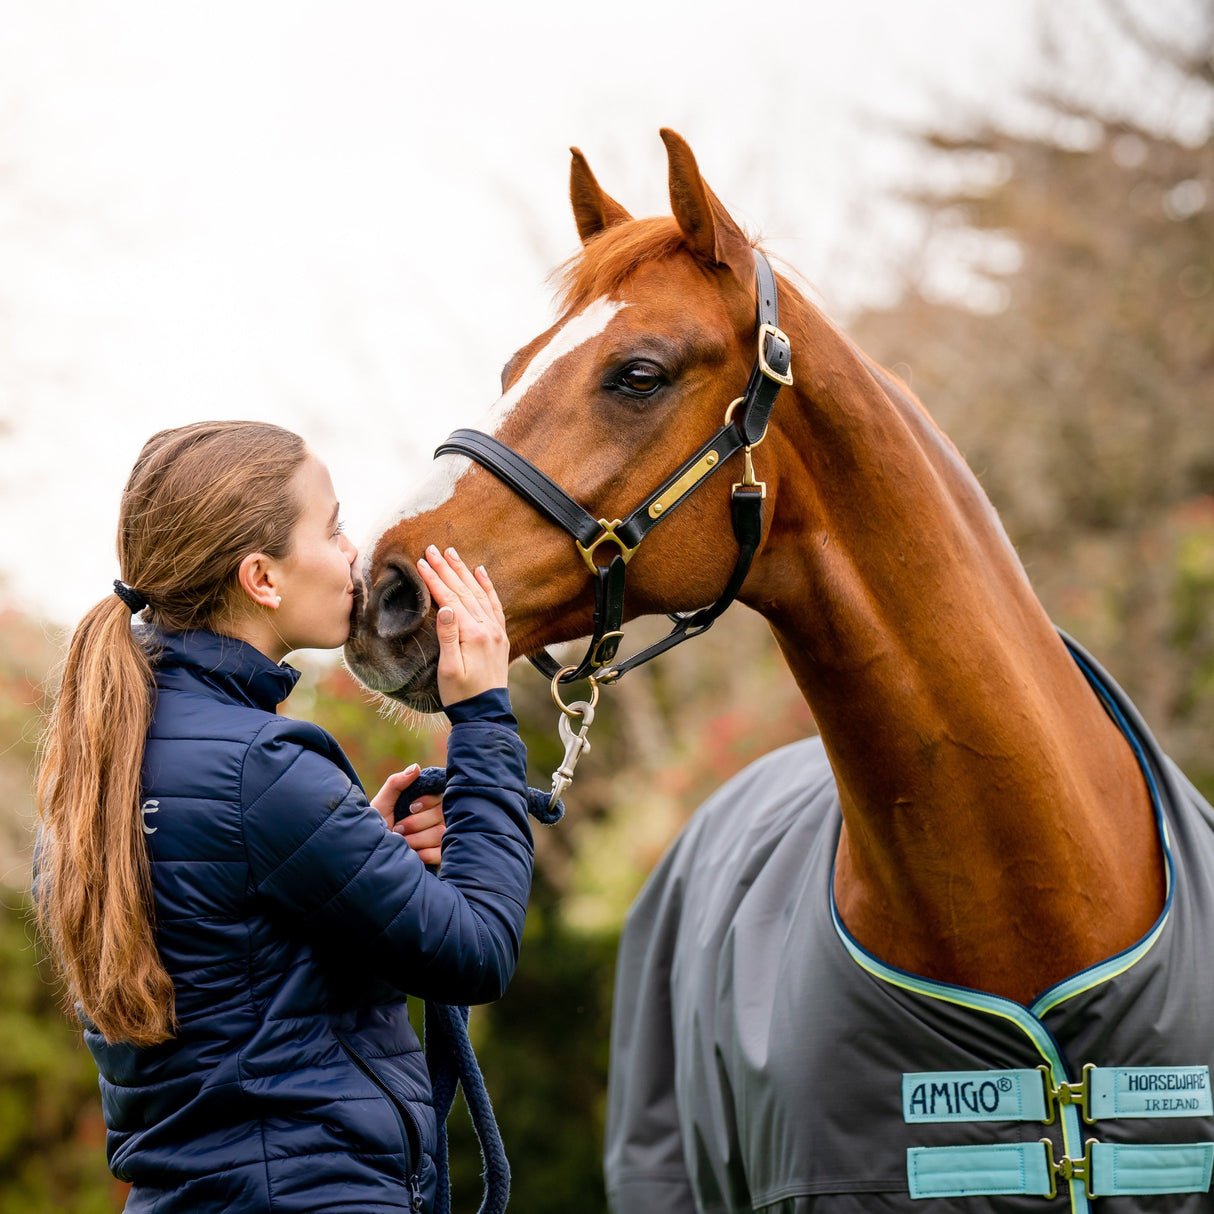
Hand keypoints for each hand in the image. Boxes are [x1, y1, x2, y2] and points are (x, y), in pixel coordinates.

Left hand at [369, 764, 445, 866]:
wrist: (367, 859)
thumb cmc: (374, 829)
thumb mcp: (381, 805)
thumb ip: (396, 784)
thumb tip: (416, 767)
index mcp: (425, 804)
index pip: (440, 795)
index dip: (427, 801)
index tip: (410, 807)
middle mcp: (436, 820)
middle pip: (441, 814)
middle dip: (416, 823)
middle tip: (398, 828)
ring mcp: (440, 839)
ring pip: (440, 833)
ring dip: (416, 839)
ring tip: (401, 842)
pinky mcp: (440, 857)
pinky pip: (440, 852)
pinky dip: (423, 854)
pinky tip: (412, 855)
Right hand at [416, 545, 509, 705]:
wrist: (485, 713)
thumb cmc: (461, 695)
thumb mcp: (449, 670)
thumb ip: (448, 637)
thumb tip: (445, 607)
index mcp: (473, 635)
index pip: (450, 599)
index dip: (434, 580)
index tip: (421, 562)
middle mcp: (488, 629)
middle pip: (464, 591)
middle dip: (447, 568)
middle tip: (432, 549)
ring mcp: (496, 631)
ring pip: (479, 593)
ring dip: (465, 572)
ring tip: (452, 553)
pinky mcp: (500, 636)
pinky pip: (494, 604)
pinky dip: (488, 586)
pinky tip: (481, 572)